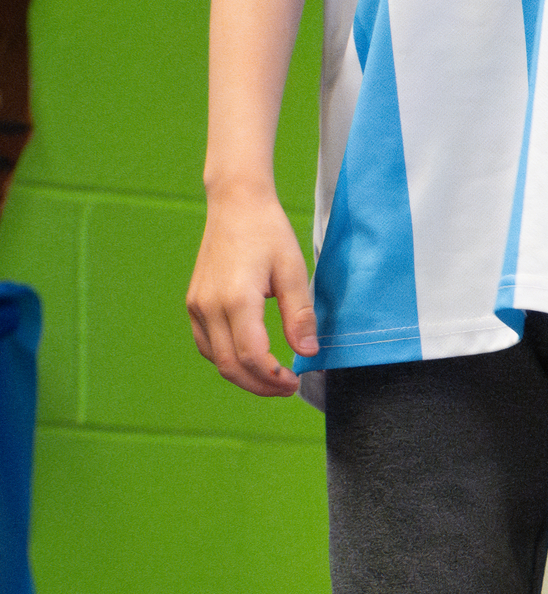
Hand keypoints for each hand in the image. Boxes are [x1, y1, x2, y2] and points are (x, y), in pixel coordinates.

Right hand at [187, 190, 315, 396]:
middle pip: (230, 365)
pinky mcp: (194, 303)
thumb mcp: (294, 272)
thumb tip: (308, 352)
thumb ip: (300, 315)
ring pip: (215, 359)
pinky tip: (252, 360)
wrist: (236, 205)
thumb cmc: (268, 233)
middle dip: (261, 385)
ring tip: (274, 378)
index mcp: (236, 299)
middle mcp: (209, 305)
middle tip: (289, 388)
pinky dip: (227, 360)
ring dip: (244, 377)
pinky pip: (207, 344)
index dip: (274, 378)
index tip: (296, 382)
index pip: (251, 356)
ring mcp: (196, 305)